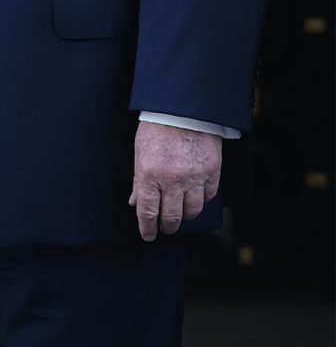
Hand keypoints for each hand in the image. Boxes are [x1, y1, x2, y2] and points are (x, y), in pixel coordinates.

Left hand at [129, 122, 220, 240]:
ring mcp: (194, 177)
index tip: (148, 235)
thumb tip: (135, 202)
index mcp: (149, 175)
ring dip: (185, 216)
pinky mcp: (212, 172)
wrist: (183, 111)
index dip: (147, 228)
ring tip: (180, 215)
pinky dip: (202, 200)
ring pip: (192, 210)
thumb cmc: (157, 129)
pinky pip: (209, 196)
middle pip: (172, 216)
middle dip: (167, 227)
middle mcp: (173, 180)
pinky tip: (195, 198)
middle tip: (165, 228)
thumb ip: (138, 180)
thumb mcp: (139, 154)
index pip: (148, 212)